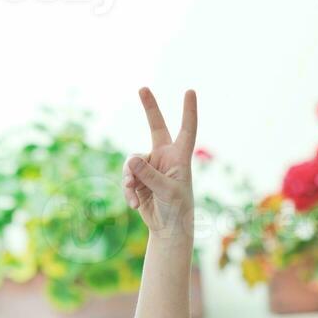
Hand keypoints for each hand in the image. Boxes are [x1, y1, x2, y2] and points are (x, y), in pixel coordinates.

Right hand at [123, 87, 197, 238]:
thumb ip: (150, 175)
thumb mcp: (166, 192)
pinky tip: (134, 204)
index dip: (188, 111)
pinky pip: (127, 177)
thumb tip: (132, 160)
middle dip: (149, 108)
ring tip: (134, 194)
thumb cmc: (176, 210)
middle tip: (142, 88)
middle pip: (156, 127)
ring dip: (130, 179)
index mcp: (180, 158)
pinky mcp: (139, 178)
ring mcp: (151, 166)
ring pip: (133, 161)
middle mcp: (165, 157)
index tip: (190, 91)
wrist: (168, 229)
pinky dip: (128, 190)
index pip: (186, 131)